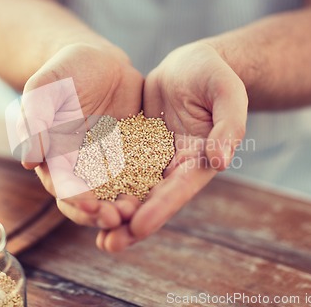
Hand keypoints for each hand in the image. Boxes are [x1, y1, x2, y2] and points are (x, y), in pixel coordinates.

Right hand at [18, 43, 142, 229]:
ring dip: (125, 207)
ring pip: (117, 193)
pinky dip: (148, 188)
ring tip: (138, 212)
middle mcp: (83, 167)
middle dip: (102, 213)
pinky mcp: (134, 155)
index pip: (63, 187)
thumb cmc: (66, 72)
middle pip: (90, 200)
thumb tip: (29, 160)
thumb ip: (35, 119)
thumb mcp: (45, 88)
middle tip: (117, 219)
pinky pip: (142, 175)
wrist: (100, 62)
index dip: (76, 200)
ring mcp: (110, 164)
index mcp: (56, 157)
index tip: (90, 207)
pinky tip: (159, 193)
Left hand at [97, 41, 247, 250]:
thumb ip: (228, 126)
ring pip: (134, 191)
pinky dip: (104, 185)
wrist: (191, 66)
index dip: (160, 208)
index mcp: (200, 158)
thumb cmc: (214, 76)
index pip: (180, 188)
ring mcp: (155, 159)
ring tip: (95, 235)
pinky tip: (82, 198)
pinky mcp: (136, 148)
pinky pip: (118, 168)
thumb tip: (220, 161)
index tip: (138, 226)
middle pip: (154, 200)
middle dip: (132, 224)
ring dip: (115, 214)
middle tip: (109, 244)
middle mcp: (177, 166)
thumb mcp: (227, 93)